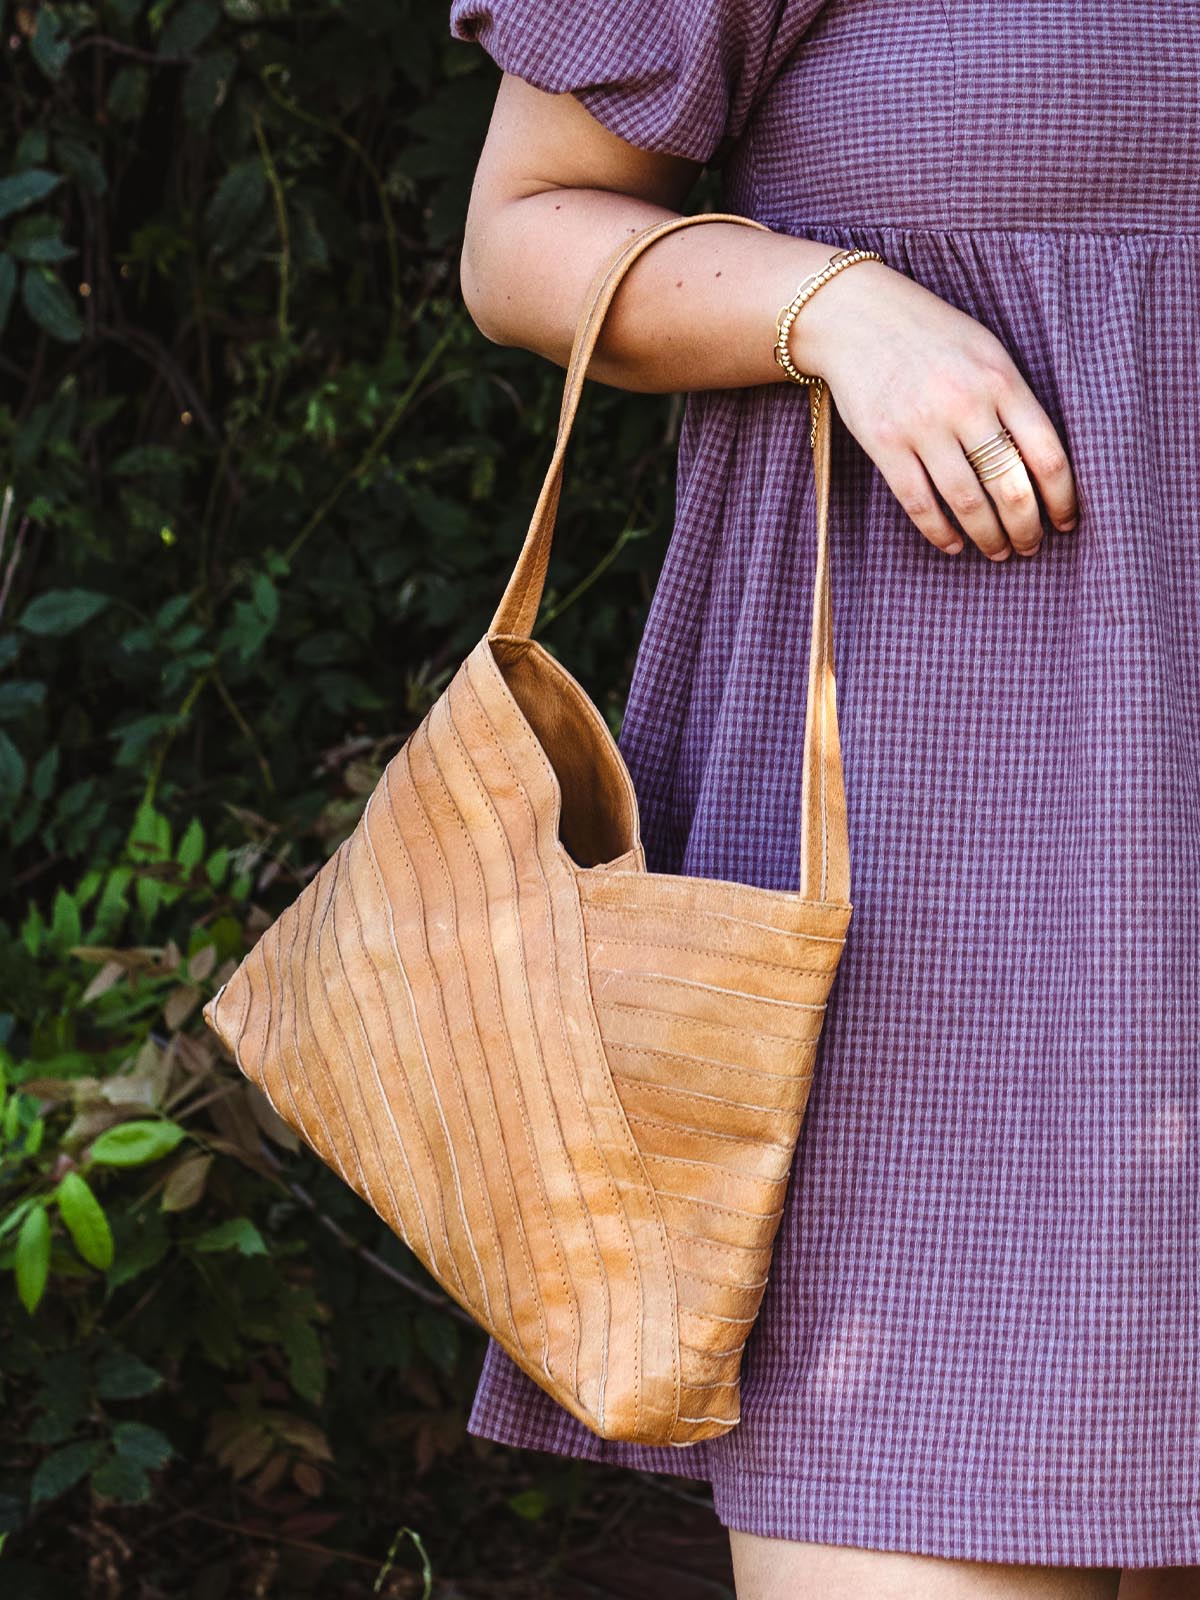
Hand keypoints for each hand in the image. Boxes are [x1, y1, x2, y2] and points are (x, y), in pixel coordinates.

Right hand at [792, 260, 1079, 559]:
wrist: (856, 316)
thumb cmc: (931, 336)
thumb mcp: (986, 351)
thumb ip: (1014, 400)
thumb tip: (1041, 466)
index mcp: (1000, 380)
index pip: (1047, 455)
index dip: (1063, 499)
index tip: (1066, 521)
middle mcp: (965, 404)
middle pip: (1010, 487)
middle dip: (1027, 528)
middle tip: (1030, 546)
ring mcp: (922, 426)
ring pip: (967, 503)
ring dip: (988, 537)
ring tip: (998, 551)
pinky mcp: (885, 443)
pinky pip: (920, 503)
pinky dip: (940, 532)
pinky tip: (952, 544)